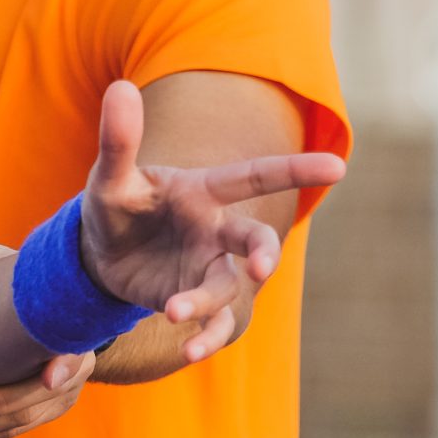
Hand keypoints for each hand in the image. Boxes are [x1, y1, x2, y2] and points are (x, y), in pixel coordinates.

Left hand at [0, 233, 98, 437]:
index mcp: (61, 312)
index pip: (79, 343)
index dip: (67, 364)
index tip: (48, 378)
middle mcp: (68, 354)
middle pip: (47, 395)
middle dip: (3, 403)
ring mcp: (56, 385)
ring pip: (25, 418)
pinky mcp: (35, 405)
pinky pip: (12, 427)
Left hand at [79, 78, 346, 362]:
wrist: (98, 254)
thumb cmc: (113, 204)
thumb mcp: (109, 176)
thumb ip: (118, 140)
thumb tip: (120, 86)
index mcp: (202, 191)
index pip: (254, 175)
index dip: (295, 169)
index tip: (340, 164)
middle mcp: (214, 229)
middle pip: (253, 238)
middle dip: (263, 251)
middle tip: (260, 266)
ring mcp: (208, 266)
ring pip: (229, 285)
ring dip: (209, 302)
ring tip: (176, 313)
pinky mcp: (196, 298)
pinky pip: (214, 320)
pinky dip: (205, 337)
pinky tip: (189, 352)